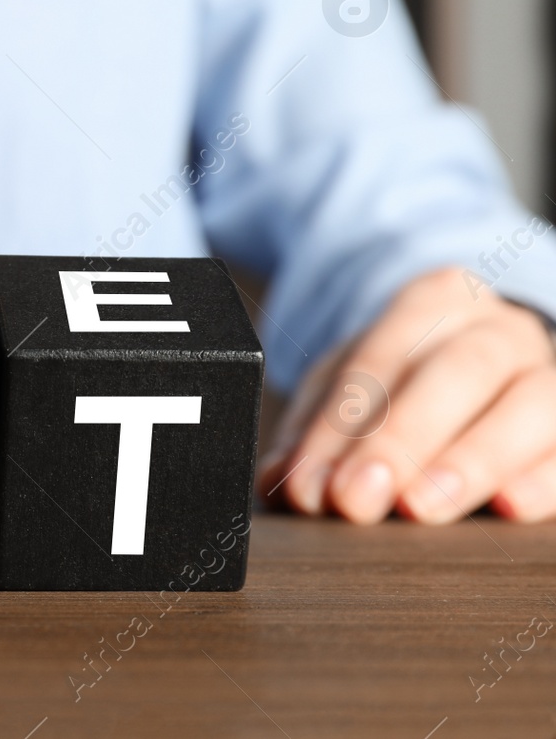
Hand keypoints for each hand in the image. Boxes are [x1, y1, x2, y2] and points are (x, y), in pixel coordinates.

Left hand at [258, 267, 555, 523]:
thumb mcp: (356, 385)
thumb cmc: (413, 378)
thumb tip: (283, 482)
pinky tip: (511, 507)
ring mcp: (548, 370)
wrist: (499, 358)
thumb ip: (317, 431)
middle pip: (454, 372)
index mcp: (431, 303)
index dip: (338, 428)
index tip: (310, 486)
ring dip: (470, 461)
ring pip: (529, 403)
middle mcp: (498, 328)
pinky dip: (544, 479)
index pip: (376, 361)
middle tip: (356, 499)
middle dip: (399, 440)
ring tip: (421, 508)